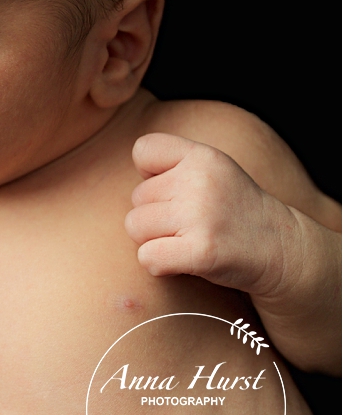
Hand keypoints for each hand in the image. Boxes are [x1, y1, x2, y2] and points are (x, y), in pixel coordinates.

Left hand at [124, 133, 303, 298]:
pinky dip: (159, 265)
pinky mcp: (201, 251)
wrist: (282, 250)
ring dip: (155, 240)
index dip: (150, 174)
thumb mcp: (211, 171)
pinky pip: (147, 257)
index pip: (143, 150)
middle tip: (192, 223)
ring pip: (135, 227)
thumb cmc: (232, 210)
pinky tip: (186, 261)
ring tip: (189, 239)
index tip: (177, 189)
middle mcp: (200, 181)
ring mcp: (201, 216)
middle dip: (156, 215)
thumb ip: (172, 164)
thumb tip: (132, 176)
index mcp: (203, 156)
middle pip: (136, 197)